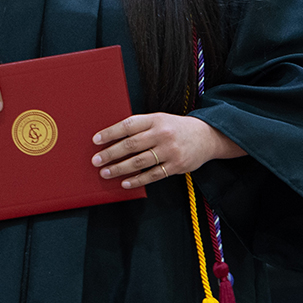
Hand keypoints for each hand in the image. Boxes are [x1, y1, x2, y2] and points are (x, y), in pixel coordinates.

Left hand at [91, 113, 245, 187]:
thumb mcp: (160, 120)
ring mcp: (170, 151)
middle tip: (96, 161)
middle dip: (110, 154)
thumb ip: (140, 126)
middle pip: (131, 145)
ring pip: (139, 162)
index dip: (110, 133)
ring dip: (119, 169)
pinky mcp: (176, 166)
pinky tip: (125, 182)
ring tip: (105, 173)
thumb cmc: (176, 128)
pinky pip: (153, 175)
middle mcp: (162, 134)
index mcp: (155, 119)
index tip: (96, 140)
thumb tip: (113, 137)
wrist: (207, 136)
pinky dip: (137, 180)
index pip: (128, 125)